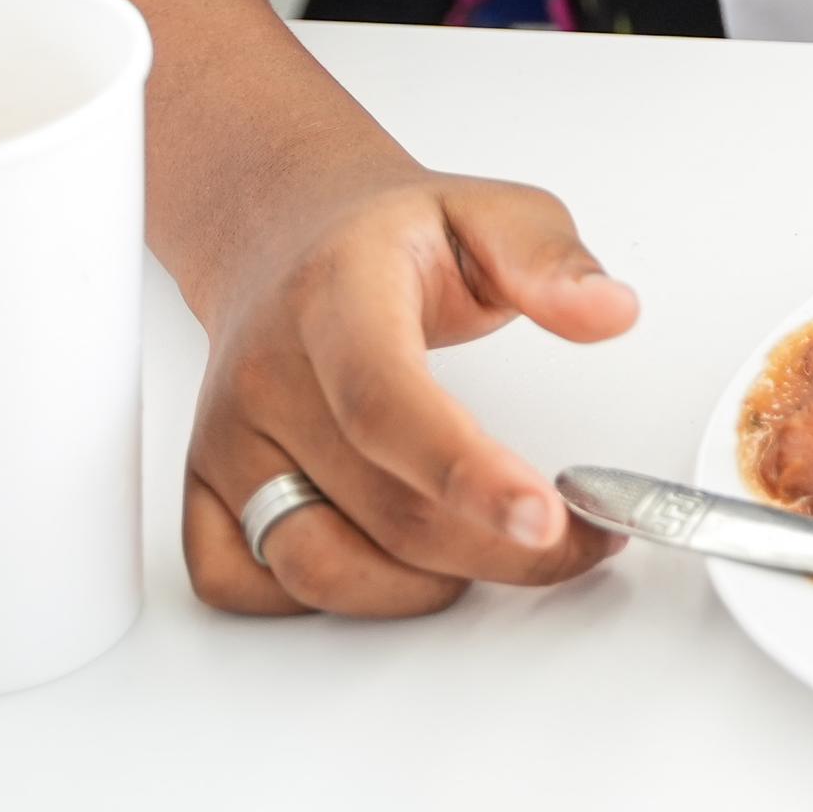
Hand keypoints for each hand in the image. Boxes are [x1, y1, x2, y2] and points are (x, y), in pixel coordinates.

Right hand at [181, 172, 642, 617]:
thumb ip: (551, 259)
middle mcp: (265, 375)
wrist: (282, 233)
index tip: (546, 517)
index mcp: (335, 297)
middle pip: (381, 507)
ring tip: (491, 548)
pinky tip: (390, 561)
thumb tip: (610, 311)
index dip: (466, 473)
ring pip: (316, 564)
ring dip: (423, 586)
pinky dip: (323, 599)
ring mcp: (227, 440)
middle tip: (576, 541)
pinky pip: (241, 583)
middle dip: (498, 549)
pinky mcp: (203, 486)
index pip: (388, 401)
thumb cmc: (386, 236)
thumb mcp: (488, 212)